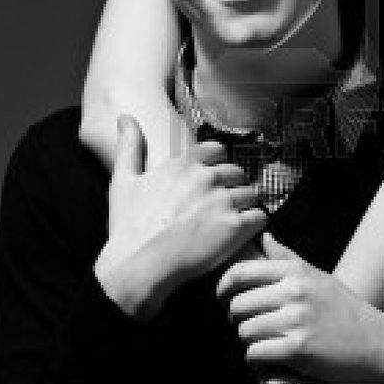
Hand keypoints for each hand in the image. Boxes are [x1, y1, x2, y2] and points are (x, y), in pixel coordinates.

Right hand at [95, 116, 266, 317]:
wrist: (138, 267)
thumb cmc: (128, 227)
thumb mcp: (122, 180)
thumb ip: (129, 145)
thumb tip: (125, 117)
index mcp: (184, 163)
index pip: (218, 151)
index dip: (217, 166)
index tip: (210, 184)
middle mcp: (207, 177)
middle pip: (237, 173)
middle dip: (232, 188)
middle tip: (219, 208)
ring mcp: (223, 201)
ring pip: (251, 194)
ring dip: (244, 207)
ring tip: (229, 223)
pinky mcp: (236, 227)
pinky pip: (260, 218)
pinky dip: (254, 226)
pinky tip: (240, 235)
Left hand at [218, 233, 383, 383]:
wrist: (380, 344)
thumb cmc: (345, 310)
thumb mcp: (318, 277)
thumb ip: (286, 257)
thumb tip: (263, 235)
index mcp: (295, 272)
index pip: (240, 273)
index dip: (223, 288)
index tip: (223, 299)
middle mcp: (295, 292)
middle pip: (237, 304)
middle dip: (234, 319)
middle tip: (244, 326)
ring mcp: (297, 320)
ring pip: (244, 331)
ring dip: (247, 341)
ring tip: (260, 343)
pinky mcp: (298, 349)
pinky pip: (255, 354)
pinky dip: (255, 360)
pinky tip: (266, 360)